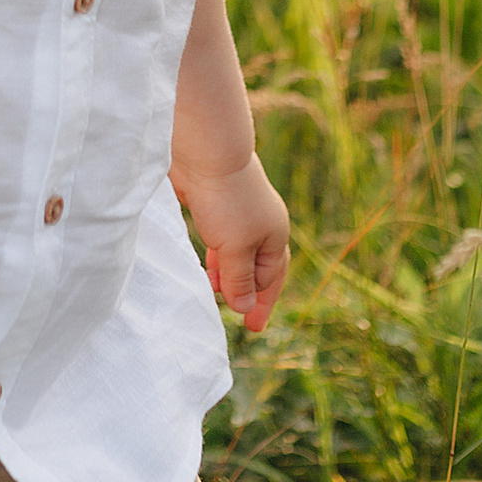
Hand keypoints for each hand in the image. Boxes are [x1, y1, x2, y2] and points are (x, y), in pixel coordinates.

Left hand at [182, 154, 287, 334]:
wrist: (206, 154)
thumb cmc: (227, 201)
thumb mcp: (235, 248)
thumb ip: (239, 279)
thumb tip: (245, 307)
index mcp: (274, 235)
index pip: (271, 279)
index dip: (262, 303)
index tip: (252, 327)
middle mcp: (262, 226)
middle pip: (259, 268)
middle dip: (250, 292)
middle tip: (243, 317)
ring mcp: (240, 216)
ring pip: (238, 255)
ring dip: (228, 276)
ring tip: (215, 293)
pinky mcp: (217, 207)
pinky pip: (222, 241)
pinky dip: (217, 258)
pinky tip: (207, 267)